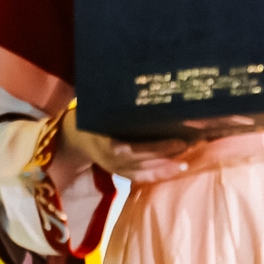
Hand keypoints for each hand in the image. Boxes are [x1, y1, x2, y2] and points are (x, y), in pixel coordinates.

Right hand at [58, 108, 190, 181]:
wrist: (77, 136)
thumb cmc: (94, 115)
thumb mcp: (101, 107)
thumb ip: (120, 102)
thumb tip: (147, 85)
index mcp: (103, 139)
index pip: (131, 148)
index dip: (154, 148)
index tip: (177, 139)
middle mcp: (108, 157)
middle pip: (139, 160)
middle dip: (164, 154)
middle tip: (186, 144)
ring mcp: (113, 167)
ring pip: (141, 172)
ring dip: (165, 167)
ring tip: (186, 161)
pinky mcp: (119, 172)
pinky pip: (140, 178)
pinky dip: (158, 175)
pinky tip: (177, 169)